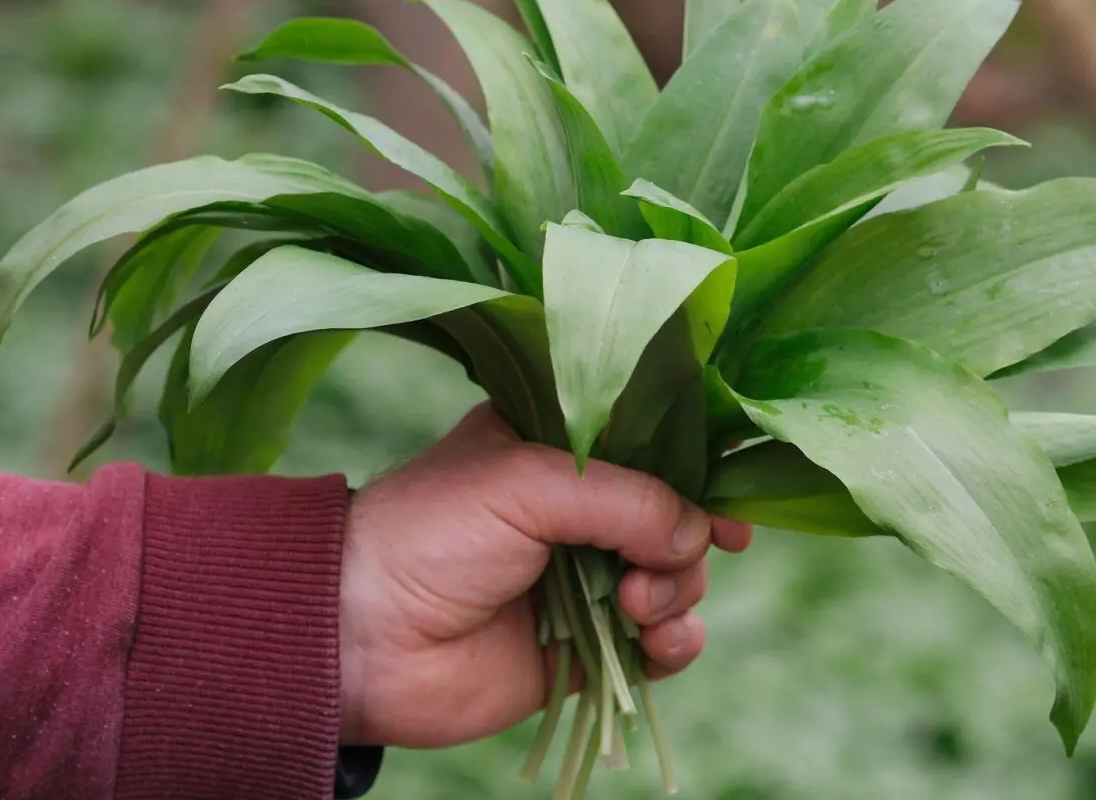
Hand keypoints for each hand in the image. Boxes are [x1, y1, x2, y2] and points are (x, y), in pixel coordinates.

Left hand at [337, 404, 753, 747]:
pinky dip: (675, 644)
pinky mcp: (586, 648)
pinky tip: (658, 644)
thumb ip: (624, 499)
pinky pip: (661, 645)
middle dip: (683, 546)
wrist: (362, 639)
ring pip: (676, 580)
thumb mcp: (528, 484)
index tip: (733, 509)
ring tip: (633, 608)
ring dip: (677, 595)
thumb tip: (702, 532)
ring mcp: (584, 580)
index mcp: (560, 448)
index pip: (653, 449)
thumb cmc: (430, 534)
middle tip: (648, 570)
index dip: (699, 475)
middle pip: (676, 519)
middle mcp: (577, 511)